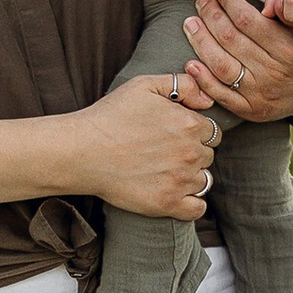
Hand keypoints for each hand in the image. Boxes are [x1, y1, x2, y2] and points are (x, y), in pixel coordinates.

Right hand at [81, 78, 219, 217]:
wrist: (82, 151)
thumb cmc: (110, 116)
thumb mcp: (145, 85)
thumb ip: (183, 84)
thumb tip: (208, 99)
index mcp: (189, 124)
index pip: (210, 130)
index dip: (194, 131)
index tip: (174, 134)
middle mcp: (190, 153)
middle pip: (208, 155)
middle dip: (192, 152)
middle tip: (165, 152)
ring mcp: (181, 180)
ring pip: (204, 180)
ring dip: (191, 176)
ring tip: (166, 171)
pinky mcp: (168, 203)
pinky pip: (198, 208)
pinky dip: (192, 203)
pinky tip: (176, 193)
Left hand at [175, 0, 292, 121]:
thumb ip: (279, 15)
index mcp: (288, 48)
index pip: (247, 19)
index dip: (228, 1)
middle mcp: (274, 72)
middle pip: (231, 39)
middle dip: (210, 15)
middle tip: (201, 1)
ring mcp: (262, 94)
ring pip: (222, 65)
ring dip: (201, 41)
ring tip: (191, 23)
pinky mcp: (254, 110)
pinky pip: (222, 95)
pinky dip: (203, 80)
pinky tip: (191, 62)